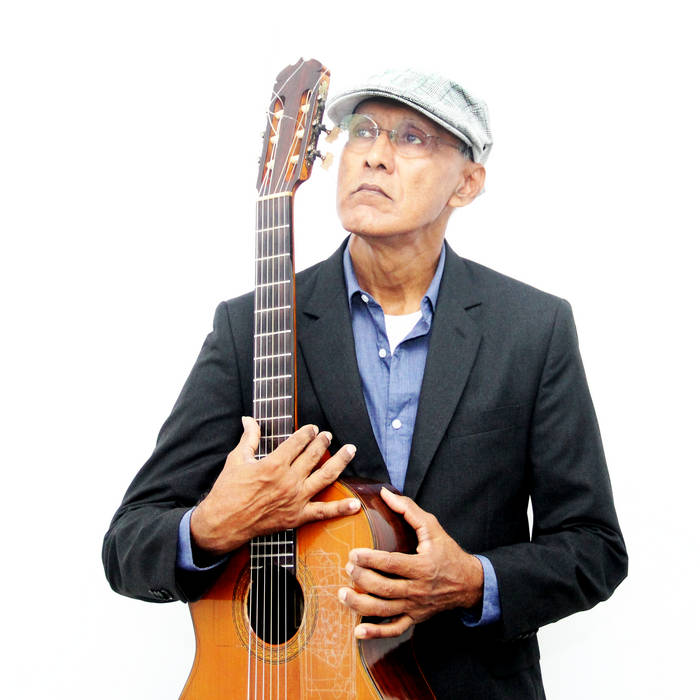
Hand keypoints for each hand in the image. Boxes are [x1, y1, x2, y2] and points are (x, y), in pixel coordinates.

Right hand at [190, 417, 358, 554]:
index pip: (297, 442)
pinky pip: (323, 512)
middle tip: (328, 435)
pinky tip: (355, 503)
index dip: (308, 433)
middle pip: (313, 456)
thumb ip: (249, 438)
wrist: (223, 523)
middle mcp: (289, 480)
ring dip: (340, 462)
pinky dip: (341, 509)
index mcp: (274, 464)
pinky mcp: (297, 517)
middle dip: (323, 442)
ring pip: (325, 477)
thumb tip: (249, 419)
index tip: (313, 428)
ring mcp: (295, 499)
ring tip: (350, 450)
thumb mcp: (236, 459)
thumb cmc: (227, 491)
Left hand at [338, 487, 483, 638]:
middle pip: (385, 588)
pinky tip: (358, 631)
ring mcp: (415, 606)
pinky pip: (394, 630)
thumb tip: (385, 493)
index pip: (393, 564)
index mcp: (422, 566)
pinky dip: (376, 633)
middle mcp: (418, 589)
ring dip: (361, 605)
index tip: (353, 553)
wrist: (469, 583)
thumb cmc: (447, 552)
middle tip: (347, 568)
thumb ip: (408, 509)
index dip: (371, 560)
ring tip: (343, 594)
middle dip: (362, 579)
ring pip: (385, 611)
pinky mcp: (414, 618)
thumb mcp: (432, 527)